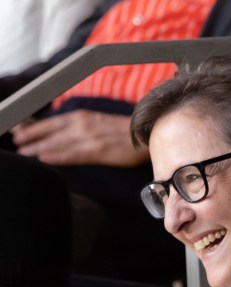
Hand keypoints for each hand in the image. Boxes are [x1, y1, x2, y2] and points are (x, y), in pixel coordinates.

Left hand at [12, 110, 148, 166]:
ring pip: (59, 143)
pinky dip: (58, 156)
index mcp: (84, 117)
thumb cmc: (126, 132)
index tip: (19, 133)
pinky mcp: (99, 150)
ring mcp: (90, 137)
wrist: (148, 134)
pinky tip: (45, 158)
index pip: (53, 122)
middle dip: (32, 137)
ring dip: (39, 148)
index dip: (35, 128)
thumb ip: (83, 127)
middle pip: (52, 132)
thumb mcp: (100, 123)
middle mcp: (84, 124)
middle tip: (17, 143)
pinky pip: (73, 154)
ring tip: (24, 153)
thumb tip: (67, 135)